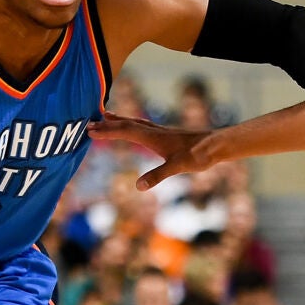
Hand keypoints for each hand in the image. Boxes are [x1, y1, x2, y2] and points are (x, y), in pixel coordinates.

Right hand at [87, 116, 214, 189]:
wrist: (216, 145)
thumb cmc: (198, 155)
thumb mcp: (177, 167)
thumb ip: (157, 175)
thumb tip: (139, 187)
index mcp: (153, 137)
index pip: (124, 131)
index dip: (106, 132)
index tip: (89, 131)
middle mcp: (154, 131)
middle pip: (126, 124)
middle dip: (107, 125)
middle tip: (88, 124)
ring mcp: (160, 132)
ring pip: (134, 122)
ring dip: (118, 121)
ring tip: (105, 117)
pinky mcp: (166, 135)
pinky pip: (142, 126)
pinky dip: (131, 124)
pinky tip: (133, 127)